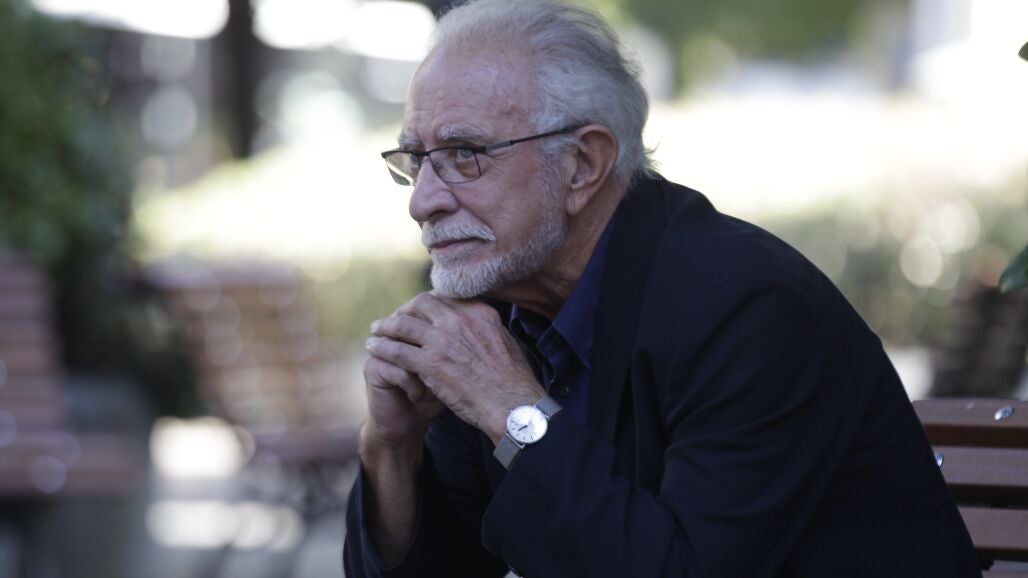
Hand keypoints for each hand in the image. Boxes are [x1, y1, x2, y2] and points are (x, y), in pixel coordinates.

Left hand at [366, 293, 544, 442]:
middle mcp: (460, 321)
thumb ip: (487, 328)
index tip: (419, 310)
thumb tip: (479, 324)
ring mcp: (443, 341)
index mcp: (480, 313)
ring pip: (404, 325)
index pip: (445, 297)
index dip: (427, 303)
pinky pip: (397, 350)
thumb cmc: (512, 381)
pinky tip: (374, 348)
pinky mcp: (431, 364)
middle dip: (405, 309)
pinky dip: (382, 347)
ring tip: (376, 330)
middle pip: (421, 304)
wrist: (512, 406)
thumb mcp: (506, 342)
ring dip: (386, 326)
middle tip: (395, 319)